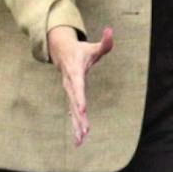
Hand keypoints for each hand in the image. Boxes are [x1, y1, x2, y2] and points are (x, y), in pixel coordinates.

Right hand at [48, 24, 113, 147]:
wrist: (62, 52)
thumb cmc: (81, 51)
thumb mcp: (93, 46)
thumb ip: (105, 41)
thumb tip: (110, 30)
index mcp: (75, 73)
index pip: (78, 87)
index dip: (80, 98)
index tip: (82, 110)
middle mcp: (70, 85)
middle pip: (74, 103)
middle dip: (78, 117)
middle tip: (84, 131)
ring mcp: (69, 92)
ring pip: (72, 111)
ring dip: (76, 126)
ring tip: (80, 141)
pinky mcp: (71, 97)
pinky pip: (72, 113)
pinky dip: (75, 125)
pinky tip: (79, 139)